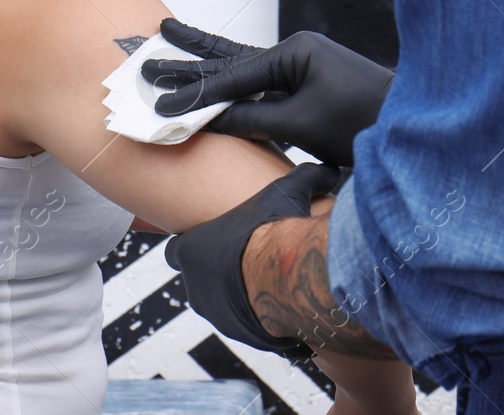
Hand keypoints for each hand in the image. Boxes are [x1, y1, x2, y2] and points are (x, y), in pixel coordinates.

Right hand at [143, 19, 393, 166]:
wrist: (410, 126)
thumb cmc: (363, 122)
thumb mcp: (301, 125)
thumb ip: (253, 119)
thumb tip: (211, 118)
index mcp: (296, 53)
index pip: (233, 75)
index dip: (195, 93)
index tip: (160, 102)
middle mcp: (297, 54)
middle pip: (232, 59)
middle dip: (190, 59)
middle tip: (149, 51)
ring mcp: (303, 68)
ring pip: (243, 71)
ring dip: (208, 69)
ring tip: (171, 44)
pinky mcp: (308, 87)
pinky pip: (261, 86)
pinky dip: (234, 89)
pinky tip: (215, 87)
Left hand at [162, 162, 340, 357]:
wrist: (287, 277)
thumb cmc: (275, 229)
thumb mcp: (286, 189)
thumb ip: (304, 177)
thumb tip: (328, 169)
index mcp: (192, 252)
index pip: (175, 252)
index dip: (195, 244)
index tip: (217, 238)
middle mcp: (197, 289)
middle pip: (201, 281)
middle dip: (224, 271)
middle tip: (254, 257)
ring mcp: (220, 317)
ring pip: (227, 306)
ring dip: (246, 295)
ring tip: (275, 279)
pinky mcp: (247, 335)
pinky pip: (256, 324)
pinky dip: (269, 314)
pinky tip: (290, 298)